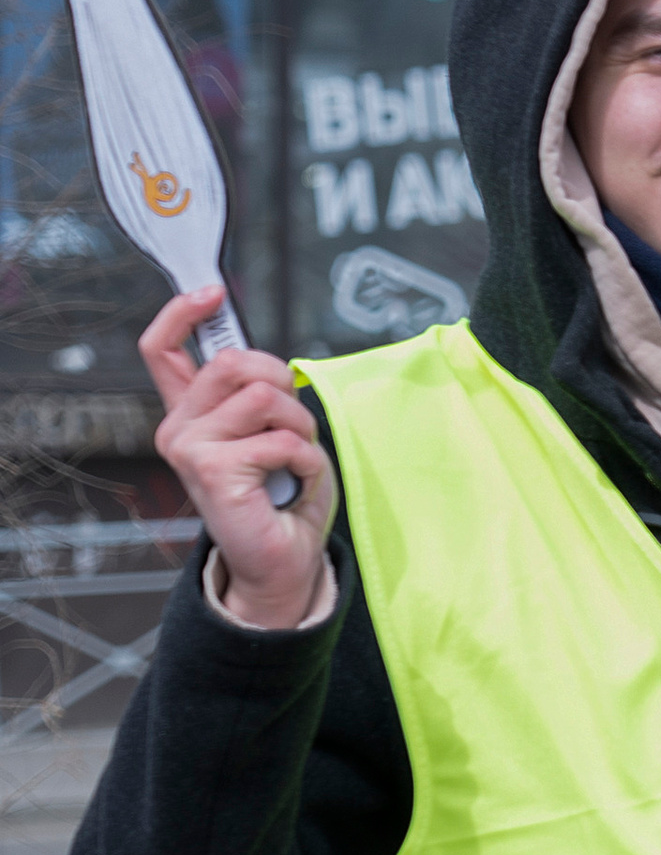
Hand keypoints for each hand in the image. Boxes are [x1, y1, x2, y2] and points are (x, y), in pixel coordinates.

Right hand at [141, 283, 334, 630]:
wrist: (281, 562)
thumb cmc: (282, 499)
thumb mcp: (273, 432)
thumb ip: (260, 394)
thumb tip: (266, 361)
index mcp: (191, 414)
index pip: (161, 349)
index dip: (182, 312)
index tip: (212, 292)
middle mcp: (179, 429)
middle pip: (230, 362)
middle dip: (280, 380)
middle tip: (294, 419)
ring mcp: (190, 450)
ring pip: (261, 395)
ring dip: (299, 423)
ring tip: (296, 457)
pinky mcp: (212, 471)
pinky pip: (281, 439)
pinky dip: (305, 458)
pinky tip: (293, 483)